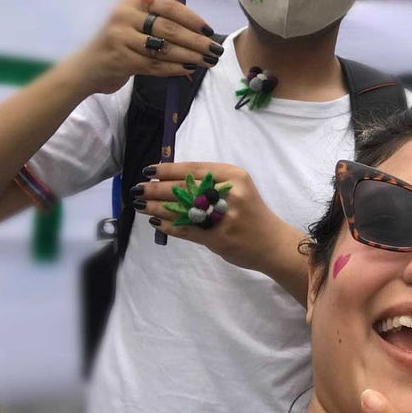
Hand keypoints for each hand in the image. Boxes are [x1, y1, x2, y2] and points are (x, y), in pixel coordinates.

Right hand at [69, 0, 218, 94]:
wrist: (88, 66)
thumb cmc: (121, 43)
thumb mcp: (136, 24)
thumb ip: (162, 21)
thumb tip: (201, 32)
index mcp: (133, 1)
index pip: (170, 7)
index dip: (192, 19)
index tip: (209, 30)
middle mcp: (124, 14)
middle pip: (170, 28)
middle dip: (196, 41)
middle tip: (215, 50)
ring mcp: (120, 36)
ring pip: (165, 48)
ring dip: (190, 56)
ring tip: (206, 61)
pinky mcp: (120, 58)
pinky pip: (155, 64)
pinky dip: (174, 68)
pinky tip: (188, 69)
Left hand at [134, 161, 303, 279]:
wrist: (273, 244)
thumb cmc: (253, 214)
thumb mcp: (239, 190)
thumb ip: (213, 185)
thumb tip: (173, 181)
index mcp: (235, 176)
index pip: (194, 168)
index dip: (168, 170)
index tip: (149, 170)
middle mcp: (230, 192)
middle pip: (185, 188)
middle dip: (156, 189)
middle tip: (138, 189)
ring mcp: (224, 216)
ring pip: (181, 209)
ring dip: (156, 207)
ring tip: (140, 205)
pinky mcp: (218, 237)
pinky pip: (186, 229)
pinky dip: (168, 226)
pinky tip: (156, 223)